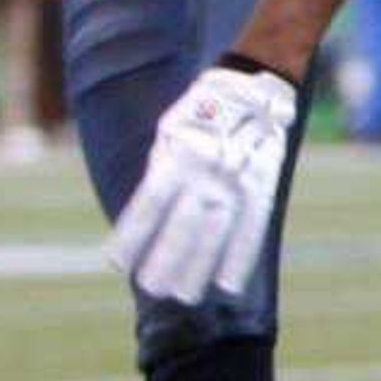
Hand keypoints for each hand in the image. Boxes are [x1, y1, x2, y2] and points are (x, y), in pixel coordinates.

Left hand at [109, 63, 298, 308]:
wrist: (256, 84)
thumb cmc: (201, 110)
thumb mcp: (170, 131)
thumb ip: (161, 171)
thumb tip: (145, 219)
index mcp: (178, 154)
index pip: (148, 204)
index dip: (132, 236)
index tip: (116, 264)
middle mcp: (207, 170)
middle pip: (183, 223)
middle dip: (167, 258)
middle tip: (152, 287)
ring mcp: (238, 179)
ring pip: (217, 231)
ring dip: (200, 266)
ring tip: (185, 296)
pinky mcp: (264, 184)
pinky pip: (253, 227)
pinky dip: (240, 257)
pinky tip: (228, 284)